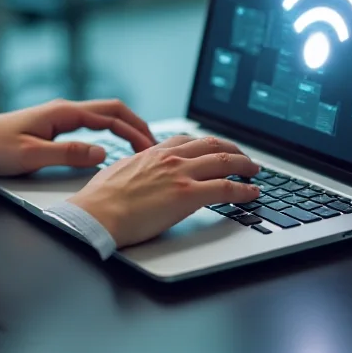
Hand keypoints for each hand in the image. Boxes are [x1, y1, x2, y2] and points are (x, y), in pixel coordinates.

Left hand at [0, 99, 155, 175]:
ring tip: (141, 144)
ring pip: (103, 115)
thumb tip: (102, 153)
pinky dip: (110, 130)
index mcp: (63, 113)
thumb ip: (68, 154)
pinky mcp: (55, 126)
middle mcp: (64, 110)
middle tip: (154, 144)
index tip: (149, 147)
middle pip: (111, 110)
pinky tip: (114, 143)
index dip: (133, 130)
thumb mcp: (32, 156)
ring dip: (125, 126)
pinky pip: (91, 124)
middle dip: (136, 124)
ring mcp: (60, 116)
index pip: (110, 115)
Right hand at [69, 135, 259, 247]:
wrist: (97, 213)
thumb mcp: (120, 171)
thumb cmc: (101, 199)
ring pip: (225, 160)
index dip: (209, 144)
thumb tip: (139, 173)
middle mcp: (171, 157)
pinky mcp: (187, 195)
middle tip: (245, 158)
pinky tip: (252, 192)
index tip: (218, 149)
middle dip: (234, 150)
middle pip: (213, 145)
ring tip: (255, 171)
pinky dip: (244, 189)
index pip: (190, 140)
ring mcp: (181, 174)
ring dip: (245, 165)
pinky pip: (225, 187)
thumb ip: (137, 168)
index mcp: (154, 152)